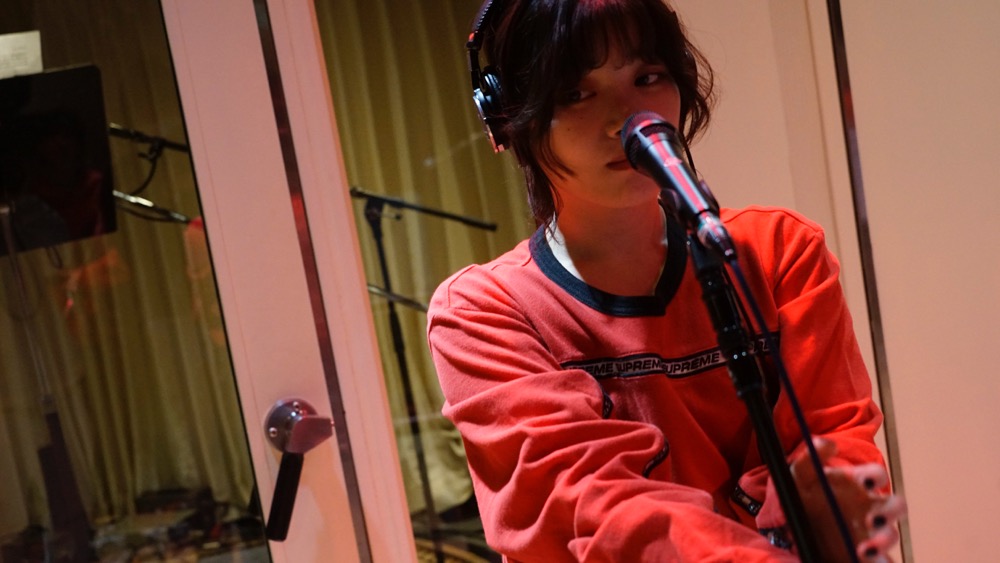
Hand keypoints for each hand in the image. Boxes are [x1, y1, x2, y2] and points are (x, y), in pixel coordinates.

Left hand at [790, 437, 906, 561]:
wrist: (787, 526)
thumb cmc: (801, 495)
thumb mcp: (798, 476)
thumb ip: (810, 458)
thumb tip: (827, 444)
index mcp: (857, 484)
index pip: (876, 475)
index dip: (874, 476)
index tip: (862, 481)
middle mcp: (869, 507)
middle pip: (895, 506)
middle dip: (890, 512)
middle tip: (872, 520)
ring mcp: (869, 532)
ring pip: (891, 536)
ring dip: (883, 542)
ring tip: (863, 549)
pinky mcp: (864, 556)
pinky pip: (880, 561)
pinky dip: (879, 562)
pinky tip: (863, 561)